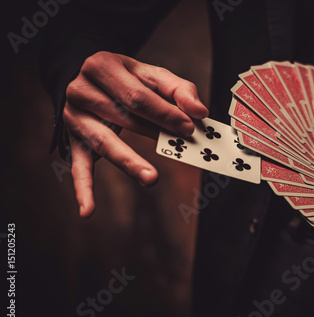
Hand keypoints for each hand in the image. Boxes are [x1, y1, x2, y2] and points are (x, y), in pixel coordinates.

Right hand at [63, 51, 208, 217]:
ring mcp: (74, 118)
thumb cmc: (125, 76)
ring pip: (104, 142)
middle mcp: (81, 91)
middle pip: (123, 117)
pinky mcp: (72, 140)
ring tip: (152, 178)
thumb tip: (200, 112)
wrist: (82, 74)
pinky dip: (83, 189)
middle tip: (183, 147)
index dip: (164, 113)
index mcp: (102, 67)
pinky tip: (88, 211)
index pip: (137, 96)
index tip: (189, 127)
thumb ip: (178, 89)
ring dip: (129, 161)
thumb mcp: (150, 74)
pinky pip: (77, 167)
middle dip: (155, 132)